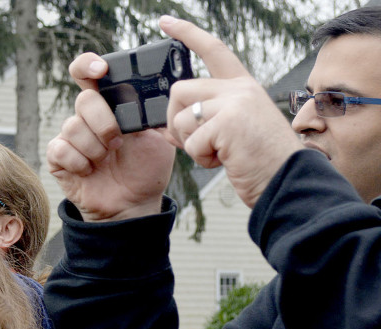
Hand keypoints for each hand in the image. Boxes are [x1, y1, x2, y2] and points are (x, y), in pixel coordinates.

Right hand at [46, 54, 174, 221]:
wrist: (134, 203)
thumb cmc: (146, 169)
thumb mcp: (158, 136)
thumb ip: (150, 112)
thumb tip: (152, 91)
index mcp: (110, 104)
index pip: (88, 73)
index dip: (88, 65)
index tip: (100, 70)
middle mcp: (87, 117)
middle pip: (84, 100)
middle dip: (104, 123)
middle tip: (118, 143)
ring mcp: (71, 137)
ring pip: (73, 126)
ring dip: (95, 148)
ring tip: (106, 161)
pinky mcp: (58, 158)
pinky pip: (61, 149)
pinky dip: (79, 162)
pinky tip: (90, 171)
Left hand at [159, 16, 302, 206]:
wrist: (286, 181)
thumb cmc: (261, 162)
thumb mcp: (233, 131)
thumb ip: (207, 118)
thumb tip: (167, 126)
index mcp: (243, 87)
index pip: (213, 50)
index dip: (187, 34)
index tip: (165, 22)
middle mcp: (240, 89)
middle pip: (179, 91)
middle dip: (174, 122)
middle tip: (194, 142)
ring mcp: (235, 103)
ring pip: (181, 118)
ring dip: (190, 144)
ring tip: (219, 152)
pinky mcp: (228, 122)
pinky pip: (190, 142)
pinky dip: (201, 158)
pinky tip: (225, 160)